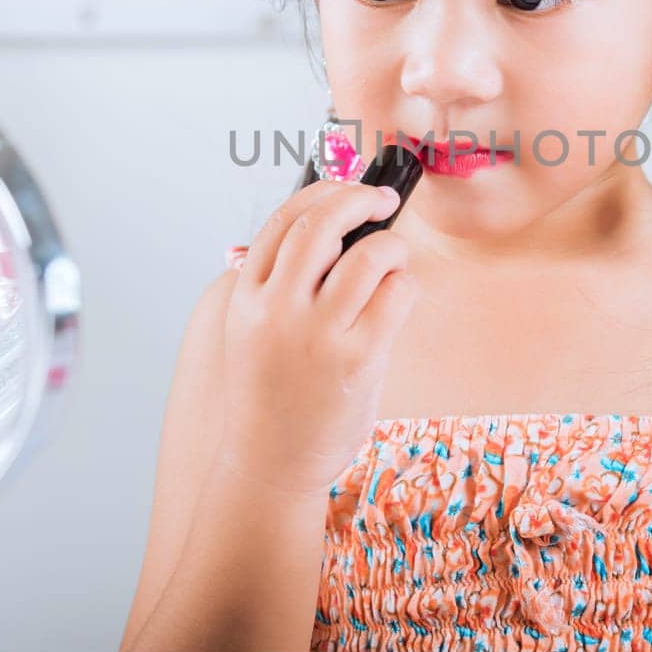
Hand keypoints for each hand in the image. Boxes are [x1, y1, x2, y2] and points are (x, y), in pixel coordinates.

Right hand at [217, 178, 417, 497]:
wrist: (270, 463)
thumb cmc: (269, 395)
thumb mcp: (251, 331)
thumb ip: (275, 283)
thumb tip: (327, 226)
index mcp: (246, 297)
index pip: (283, 219)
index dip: (323, 190)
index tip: (348, 188)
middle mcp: (278, 310)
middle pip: (323, 223)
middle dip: (360, 197)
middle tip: (382, 199)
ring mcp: (319, 334)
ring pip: (368, 256)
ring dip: (391, 246)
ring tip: (393, 260)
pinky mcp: (358, 358)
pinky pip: (396, 296)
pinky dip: (404, 284)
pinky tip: (398, 295)